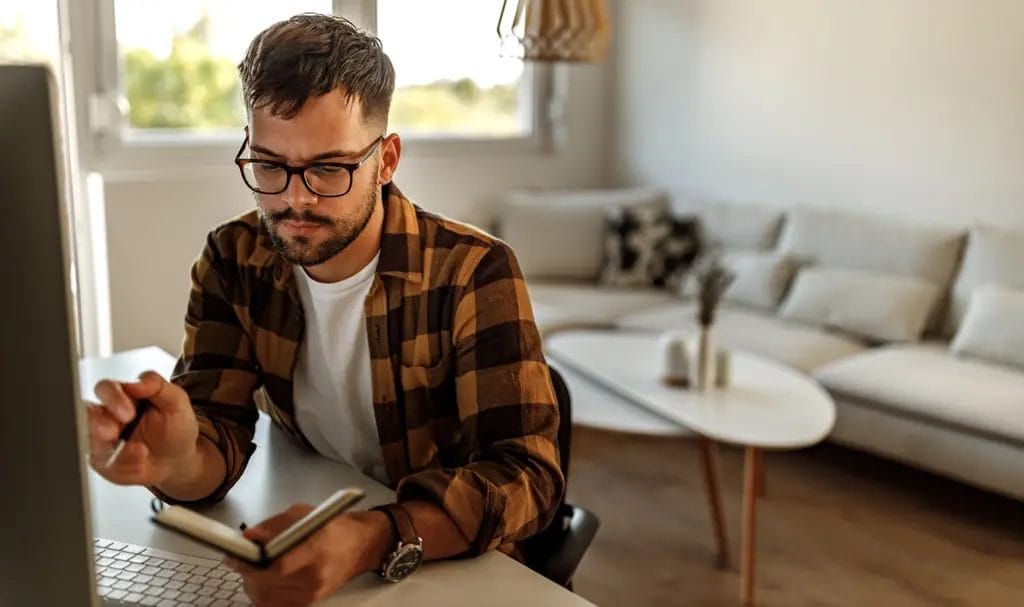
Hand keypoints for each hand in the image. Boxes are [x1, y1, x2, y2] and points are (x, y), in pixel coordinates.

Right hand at [85, 370, 198, 485]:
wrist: (178, 458)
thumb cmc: (174, 426)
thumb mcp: (176, 402)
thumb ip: (157, 386)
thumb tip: (136, 381)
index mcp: (122, 396)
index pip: (105, 389)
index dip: (112, 398)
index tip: (128, 412)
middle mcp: (106, 416)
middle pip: (86, 414)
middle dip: (98, 424)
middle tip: (113, 433)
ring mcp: (100, 440)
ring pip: (90, 441)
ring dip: (110, 448)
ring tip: (139, 453)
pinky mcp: (102, 462)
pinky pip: (103, 464)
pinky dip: (123, 465)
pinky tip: (140, 463)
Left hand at [225, 505, 392, 606]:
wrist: (360, 547)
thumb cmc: (333, 527)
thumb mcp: (305, 514)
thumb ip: (275, 525)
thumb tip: (249, 536)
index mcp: (317, 550)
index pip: (279, 566)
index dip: (251, 563)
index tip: (235, 555)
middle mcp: (315, 577)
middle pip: (268, 584)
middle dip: (247, 572)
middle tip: (239, 559)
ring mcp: (312, 594)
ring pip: (266, 598)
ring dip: (252, 583)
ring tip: (252, 568)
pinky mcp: (309, 603)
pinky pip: (274, 605)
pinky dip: (262, 594)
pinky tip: (262, 581)